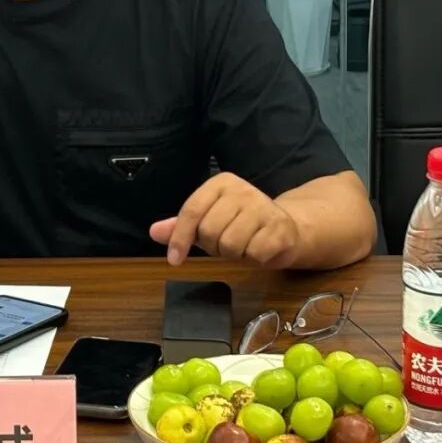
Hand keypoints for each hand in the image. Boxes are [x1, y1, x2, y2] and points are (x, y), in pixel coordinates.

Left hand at [149, 173, 300, 267]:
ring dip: (233, 255)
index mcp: (220, 183)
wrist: (287, 227)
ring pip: (230, 245)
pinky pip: (254, 254)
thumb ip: (181, 226)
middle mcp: (242, 189)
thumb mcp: (207, 221)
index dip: (180, 237)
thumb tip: (154, 232)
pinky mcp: (280, 227)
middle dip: (213, 247)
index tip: (174, 259)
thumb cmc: (240, 223)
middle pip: (210, 231)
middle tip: (225, 244)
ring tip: (243, 245)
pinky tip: (260, 249)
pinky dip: (253, 259)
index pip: (192, 210)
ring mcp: (263, 206)